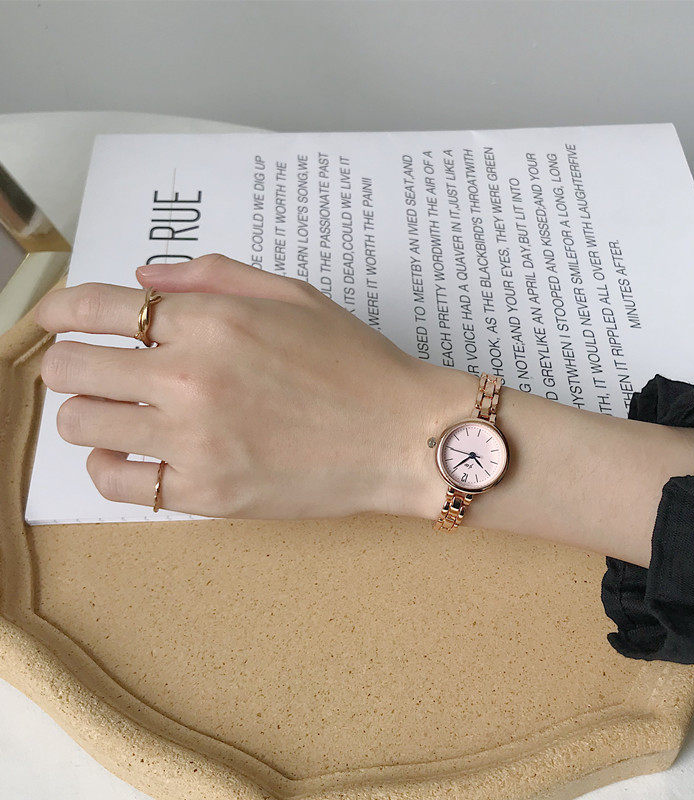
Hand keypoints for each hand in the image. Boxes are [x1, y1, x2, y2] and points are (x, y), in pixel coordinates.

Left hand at [35, 254, 472, 519]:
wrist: (403, 437)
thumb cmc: (356, 364)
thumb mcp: (292, 296)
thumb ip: (210, 276)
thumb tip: (142, 278)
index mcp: (210, 320)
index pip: (93, 307)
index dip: (59, 310)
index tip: (55, 319)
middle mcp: (189, 376)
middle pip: (70, 368)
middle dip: (69, 363)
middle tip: (91, 369)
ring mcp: (193, 441)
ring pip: (80, 425)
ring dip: (86, 413)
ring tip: (118, 411)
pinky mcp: (204, 495)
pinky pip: (116, 483)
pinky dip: (109, 467)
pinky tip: (133, 455)